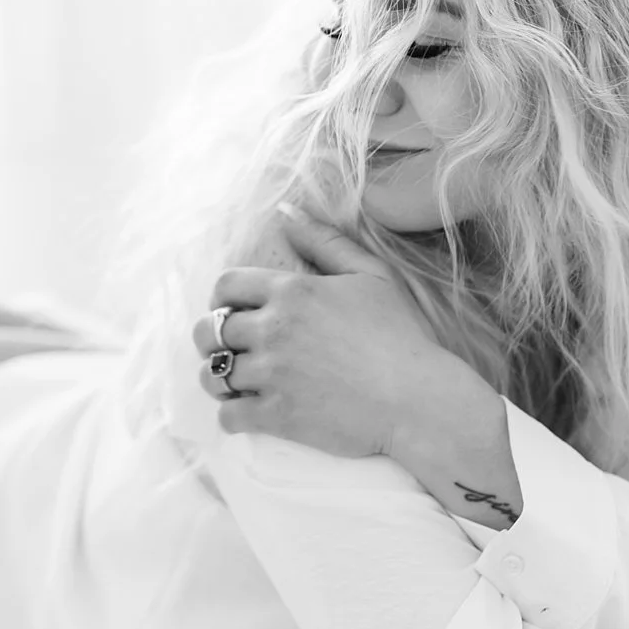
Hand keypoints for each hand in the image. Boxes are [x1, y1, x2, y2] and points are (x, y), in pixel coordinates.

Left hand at [188, 200, 459, 459]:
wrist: (419, 400)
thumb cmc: (402, 336)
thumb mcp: (371, 275)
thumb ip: (325, 241)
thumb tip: (285, 213)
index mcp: (292, 291)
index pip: (226, 285)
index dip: (223, 298)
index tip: (235, 310)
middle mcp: (273, 329)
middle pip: (210, 330)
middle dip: (212, 337)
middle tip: (230, 347)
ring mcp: (272, 374)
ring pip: (211, 374)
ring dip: (217, 377)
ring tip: (234, 380)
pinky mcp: (276, 416)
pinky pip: (228, 415)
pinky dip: (233, 414)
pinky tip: (249, 411)